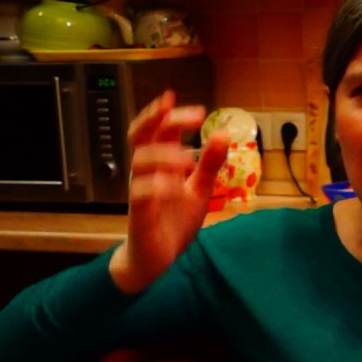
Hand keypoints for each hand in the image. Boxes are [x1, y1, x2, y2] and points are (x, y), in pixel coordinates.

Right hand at [110, 90, 229, 293]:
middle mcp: (146, 173)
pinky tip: (173, 186)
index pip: (158, 131)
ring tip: (188, 160)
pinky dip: (156, 186)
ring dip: (164, 155)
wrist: (157, 258)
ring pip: (139, 162)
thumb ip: (209, 163)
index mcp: (159, 164)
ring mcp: (140, 192)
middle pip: (141, 137)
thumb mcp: (199, 189)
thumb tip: (222, 134)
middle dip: (159, 120)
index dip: (165, 114)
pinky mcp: (140, 214)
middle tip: (192, 116)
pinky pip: (140, 195)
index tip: (184, 103)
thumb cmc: (174, 220)